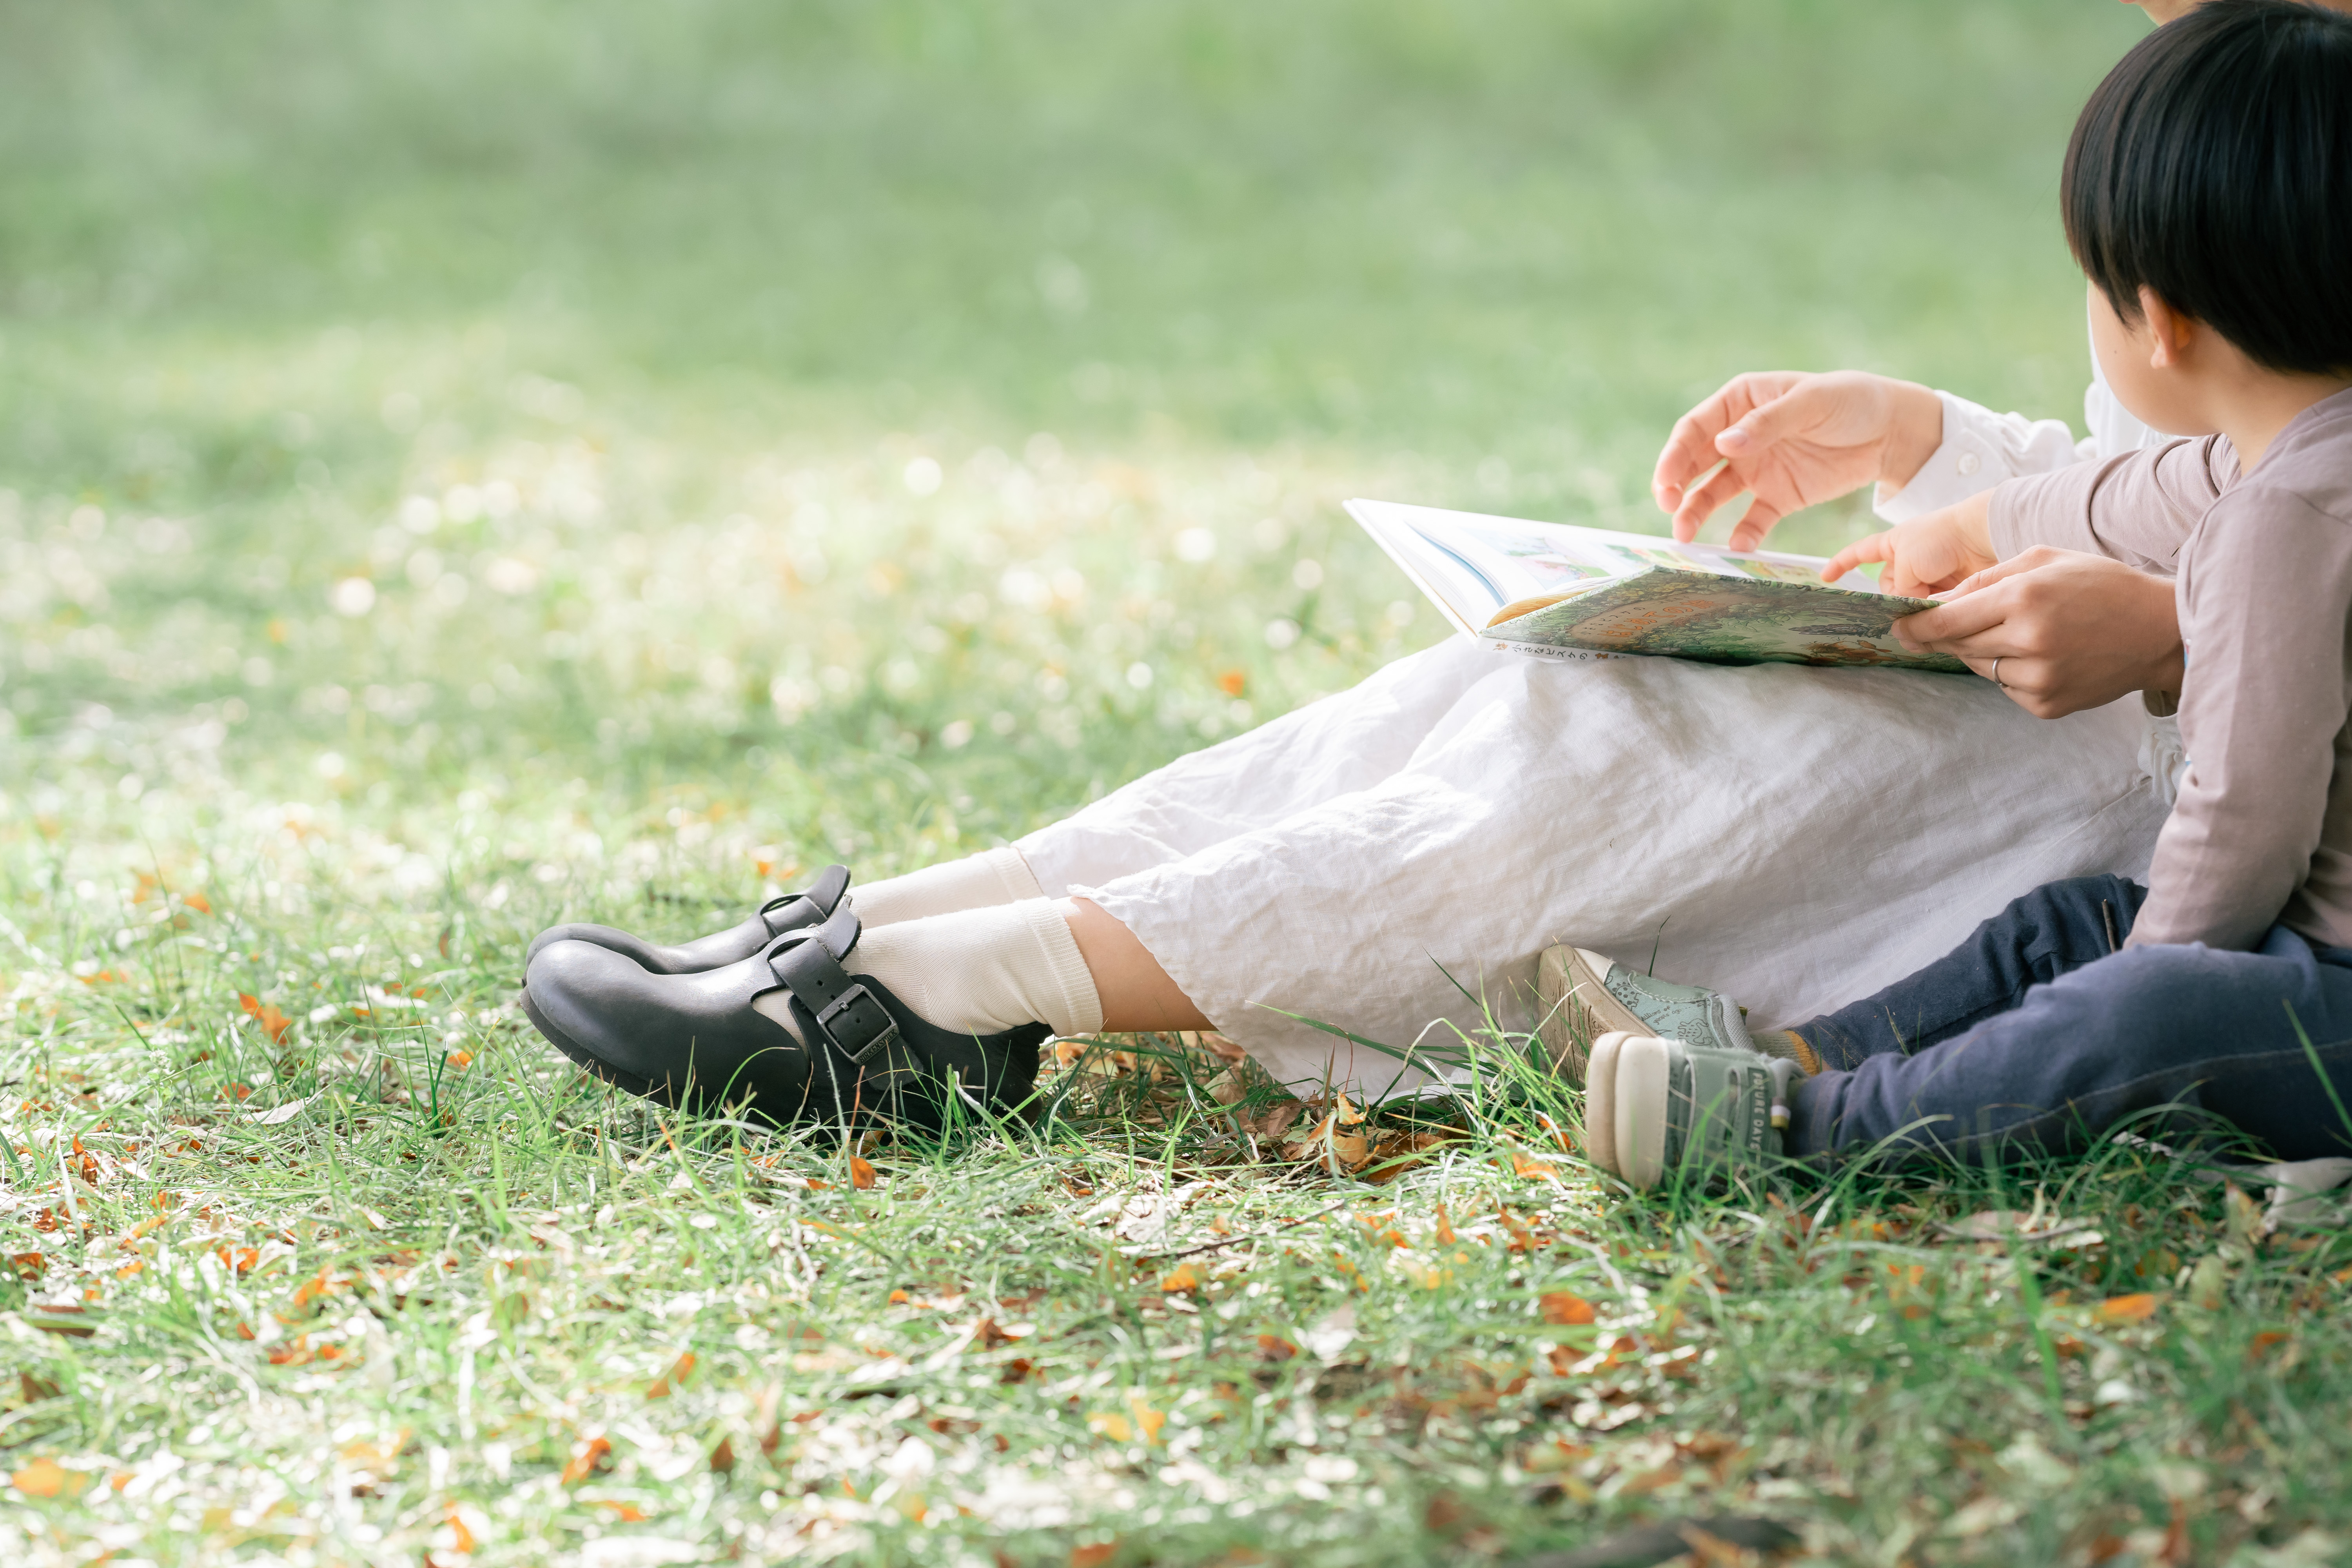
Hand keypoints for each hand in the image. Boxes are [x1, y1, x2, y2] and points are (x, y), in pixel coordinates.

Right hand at [1652, 371, 1943, 547]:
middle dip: (1675, 486)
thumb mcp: (1811, 403)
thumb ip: (1767, 423)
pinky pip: (1753, 519)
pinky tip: (1738, 546)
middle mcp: (1739, 438)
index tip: (1666, 481)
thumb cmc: (1851, 401)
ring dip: (1696, 514)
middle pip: (1695, 463)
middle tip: (1669, 507)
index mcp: (1740, 403)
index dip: (1674, 455)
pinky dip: (1744, 534)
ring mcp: (1756, 469)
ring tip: (1685, 537)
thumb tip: (1723, 444)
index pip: (1695, 429)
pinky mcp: (1777, 497)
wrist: (1892, 431)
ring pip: (1714, 494)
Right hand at [1822, 492, 1995, 596]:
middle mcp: (1908, 560)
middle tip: (1902, 602)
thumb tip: (1907, 612)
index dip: (1841, 564)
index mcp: (1893, 543)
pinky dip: (1930, 611)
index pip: (1860, 553)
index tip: (1826, 578)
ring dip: (1912, 607)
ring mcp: (1927, 575)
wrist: (1983, 538)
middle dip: (1891, 597)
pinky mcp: (1946, 588)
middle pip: (1886, 587)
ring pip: (1907, 601)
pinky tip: (1934, 614)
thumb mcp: (1907, 562)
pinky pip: (1929, 607)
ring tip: (1922, 607)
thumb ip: (1899, 590)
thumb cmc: (1941, 539)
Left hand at [1891, 547, 2184, 718]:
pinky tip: (2044, 655)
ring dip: (1984, 653)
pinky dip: (2012, 672)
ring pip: (1980, 668)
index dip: (1916, 626)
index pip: (1946, 621)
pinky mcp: (2047, 705)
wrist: (2159, 630)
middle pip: (1958, 646)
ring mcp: (2039, 678)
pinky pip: (2007, 688)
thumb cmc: (2100, 586)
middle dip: (1947, 637)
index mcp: (2023, 598)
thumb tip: (1936, 603)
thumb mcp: (2043, 560)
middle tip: (1945, 628)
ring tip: (2022, 633)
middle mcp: (2028, 641)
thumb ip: (1985, 579)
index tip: (1897, 627)